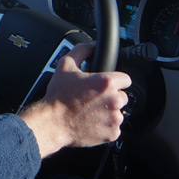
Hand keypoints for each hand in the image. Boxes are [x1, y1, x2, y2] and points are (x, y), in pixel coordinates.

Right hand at [19, 42, 130, 157]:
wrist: (53, 122)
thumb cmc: (58, 96)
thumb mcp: (65, 65)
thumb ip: (82, 50)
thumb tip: (92, 45)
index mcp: (107, 82)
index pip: (126, 79)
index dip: (115, 81)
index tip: (106, 86)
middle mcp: (114, 100)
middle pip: (123, 96)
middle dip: (111, 97)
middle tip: (94, 100)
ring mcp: (114, 118)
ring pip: (119, 112)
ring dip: (109, 112)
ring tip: (91, 112)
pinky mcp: (112, 134)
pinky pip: (115, 128)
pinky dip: (106, 126)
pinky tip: (92, 122)